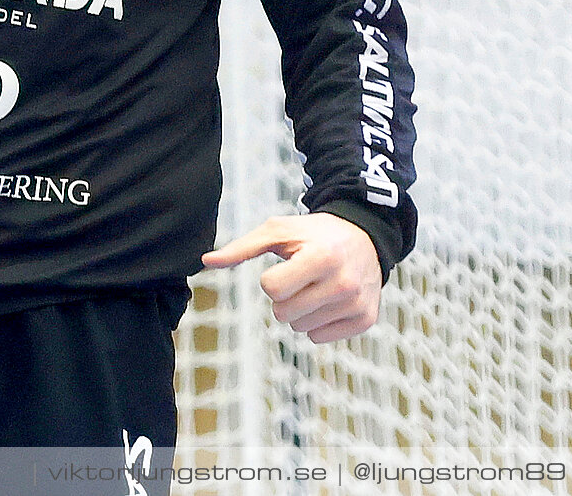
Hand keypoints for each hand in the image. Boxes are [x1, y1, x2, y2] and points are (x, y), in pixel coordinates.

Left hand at [201, 212, 381, 343]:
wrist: (364, 237)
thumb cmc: (313, 234)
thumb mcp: (278, 231)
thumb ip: (241, 248)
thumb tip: (205, 262)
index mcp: (321, 257)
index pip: (272, 289)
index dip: (271, 279)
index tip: (287, 266)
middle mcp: (342, 283)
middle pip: (283, 314)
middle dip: (284, 297)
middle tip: (301, 278)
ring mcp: (356, 304)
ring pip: (300, 329)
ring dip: (301, 310)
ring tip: (317, 286)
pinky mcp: (366, 319)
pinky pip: (319, 338)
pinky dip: (318, 322)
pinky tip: (329, 300)